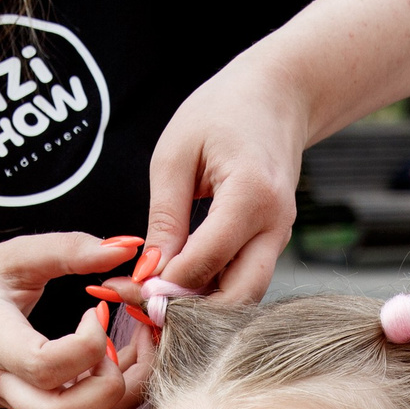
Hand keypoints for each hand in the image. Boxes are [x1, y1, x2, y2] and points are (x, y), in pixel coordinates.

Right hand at [0, 232, 150, 408]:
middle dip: (107, 383)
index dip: (85, 343)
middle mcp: (9, 384)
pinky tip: (118, 359)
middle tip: (113, 344)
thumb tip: (125, 247)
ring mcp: (28, 406)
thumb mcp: (9, 260)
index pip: (41, 363)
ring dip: (118, 391)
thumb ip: (66, 250)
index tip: (95, 310)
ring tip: (124, 349)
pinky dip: (118, 394)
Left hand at [144, 53, 307, 304]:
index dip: (165, 286)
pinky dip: (214, 291)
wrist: (277, 95)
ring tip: (159, 297)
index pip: (205, 263)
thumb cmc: (222, 110)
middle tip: (145, 307)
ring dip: (203, 307)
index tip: (128, 289)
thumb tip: (149, 274)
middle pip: (237, 299)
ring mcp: (281, 237)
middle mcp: (276, 225)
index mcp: (252, 195)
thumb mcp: (175, 154)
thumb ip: (164, 218)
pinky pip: (245, 280)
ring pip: (245, 298)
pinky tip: (181, 284)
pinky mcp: (274, 243)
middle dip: (190, 313)